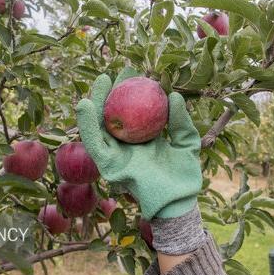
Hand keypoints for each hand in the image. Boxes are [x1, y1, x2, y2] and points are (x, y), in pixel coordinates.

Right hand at [76, 68, 201, 220]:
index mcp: (141, 140)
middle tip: (117, 73)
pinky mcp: (107, 166)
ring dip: (95, 103)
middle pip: (113, 116)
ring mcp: (114, 155)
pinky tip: (86, 104)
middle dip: (112, 94)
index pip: (132, 112)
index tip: (134, 74)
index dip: (130, 93)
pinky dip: (87, 124)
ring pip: (99, 126)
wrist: (178, 200)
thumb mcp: (187, 141)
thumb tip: (174, 95)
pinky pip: (94, 142)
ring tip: (100, 82)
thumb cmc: (184, 175)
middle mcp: (125, 146)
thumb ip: (181, 120)